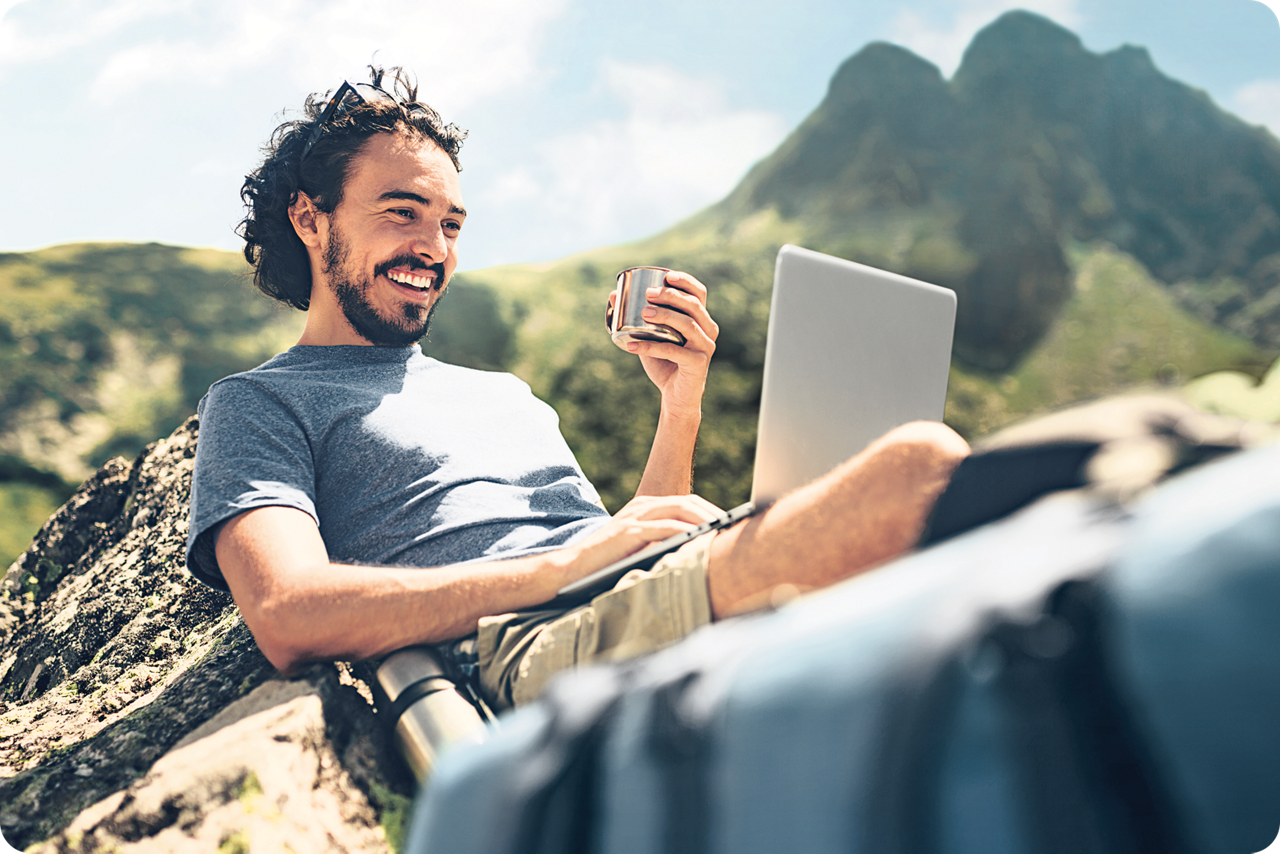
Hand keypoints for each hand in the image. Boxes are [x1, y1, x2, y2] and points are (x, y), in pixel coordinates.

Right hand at [559, 493, 724, 582]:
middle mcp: (643, 505)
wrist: (571, 569)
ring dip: (706, 520)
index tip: (733, 526)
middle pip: (689, 502)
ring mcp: (635, 516)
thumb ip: (664, 544)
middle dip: (715, 514)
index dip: (712, 512)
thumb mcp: (642, 549)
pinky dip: (686, 532)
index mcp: (647, 507)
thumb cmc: (608, 564)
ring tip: (725, 533)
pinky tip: (701, 540)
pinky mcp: (629, 531)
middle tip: (736, 529)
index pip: (688, 503)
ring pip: (681, 508)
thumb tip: (701, 552)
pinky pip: (665, 527)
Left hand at [620, 271, 718, 418]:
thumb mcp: (650, 336)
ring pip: (687, 325)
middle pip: (693, 306)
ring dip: (665, 316)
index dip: (686, 282)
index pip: (699, 293)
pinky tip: (631, 345)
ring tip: (644, 313)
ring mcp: (705, 347)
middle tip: (648, 294)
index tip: (666, 276)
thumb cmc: (664, 363)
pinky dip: (650, 347)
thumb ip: (637, 318)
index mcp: (701, 320)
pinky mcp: (698, 363)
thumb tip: (613, 295)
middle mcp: (708, 331)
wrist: (675, 396)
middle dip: (671, 296)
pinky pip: (674, 351)